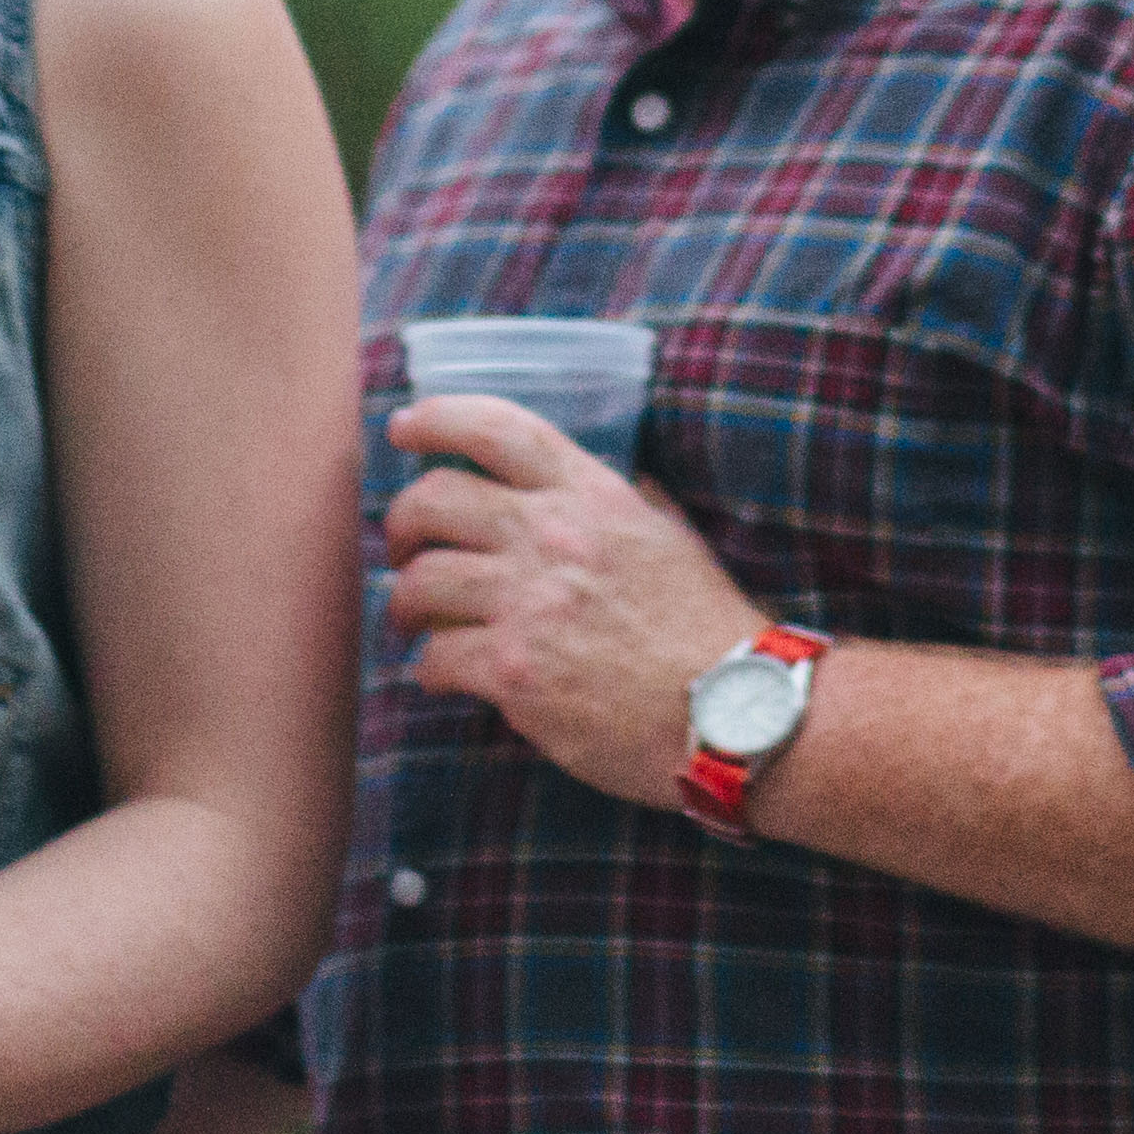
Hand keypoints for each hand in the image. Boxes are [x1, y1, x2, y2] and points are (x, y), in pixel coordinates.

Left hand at [382, 393, 760, 807]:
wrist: (733, 715)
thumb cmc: (707, 631)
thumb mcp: (672, 537)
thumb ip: (628, 503)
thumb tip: (605, 478)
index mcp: (592, 495)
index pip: (497, 428)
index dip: (436, 418)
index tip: (404, 427)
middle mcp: (553, 535)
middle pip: (433, 500)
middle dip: (400, 525)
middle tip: (401, 551)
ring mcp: (529, 602)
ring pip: (420, 582)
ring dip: (404, 604)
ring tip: (414, 623)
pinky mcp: (514, 670)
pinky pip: (435, 657)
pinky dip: (428, 668)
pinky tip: (443, 677)